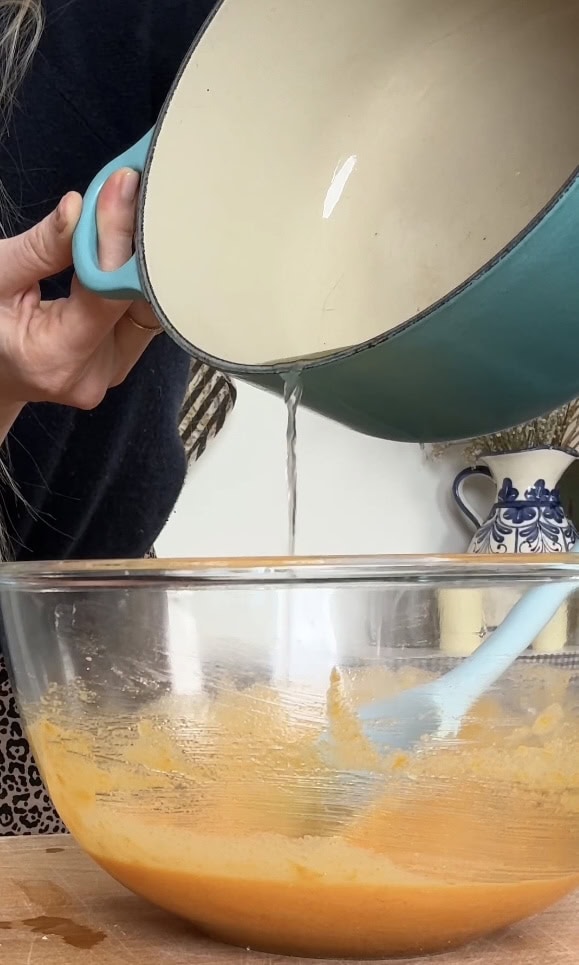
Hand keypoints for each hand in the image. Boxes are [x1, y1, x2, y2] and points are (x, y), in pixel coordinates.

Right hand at [0, 168, 161, 416]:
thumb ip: (39, 247)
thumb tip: (78, 207)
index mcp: (54, 358)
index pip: (106, 294)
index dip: (117, 238)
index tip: (123, 186)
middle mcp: (93, 374)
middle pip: (135, 302)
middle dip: (134, 245)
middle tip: (132, 189)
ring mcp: (112, 372)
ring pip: (145, 308)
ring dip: (137, 262)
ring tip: (128, 213)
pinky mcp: (122, 362)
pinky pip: (139, 315)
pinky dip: (133, 280)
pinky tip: (127, 247)